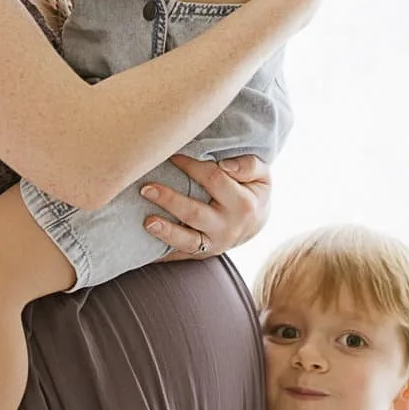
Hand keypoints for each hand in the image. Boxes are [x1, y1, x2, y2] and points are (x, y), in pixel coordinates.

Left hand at [143, 155, 271, 258]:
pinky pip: (181, 254)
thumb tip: (226, 165)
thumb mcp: (262, 176)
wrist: (256, 223)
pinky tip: (147, 251)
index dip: (191, 166)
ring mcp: (214, 244)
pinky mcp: (202, 253)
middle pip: (195, 213)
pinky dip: (163, 254)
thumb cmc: (253, 191)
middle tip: (146, 188)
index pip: (213, 179)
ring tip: (147, 222)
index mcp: (243, 204)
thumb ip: (250, 165)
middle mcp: (228, 227)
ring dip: (166, 231)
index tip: (171, 155)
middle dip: (170, 200)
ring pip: (187, 240)